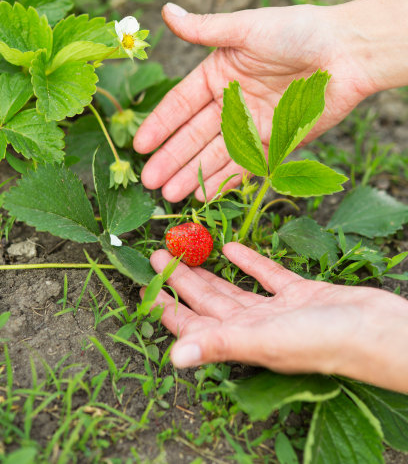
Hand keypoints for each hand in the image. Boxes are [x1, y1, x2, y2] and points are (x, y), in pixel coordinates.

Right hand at [134, 0, 381, 201]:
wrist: (347, 51)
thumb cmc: (297, 31)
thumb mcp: (245, 28)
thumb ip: (204, 29)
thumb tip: (166, 10)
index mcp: (219, 73)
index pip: (181, 104)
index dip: (160, 125)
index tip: (140, 146)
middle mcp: (232, 101)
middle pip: (195, 135)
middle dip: (172, 158)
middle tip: (150, 181)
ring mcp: (253, 124)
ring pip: (216, 154)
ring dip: (194, 174)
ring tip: (171, 195)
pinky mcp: (277, 141)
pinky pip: (247, 164)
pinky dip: (226, 179)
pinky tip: (204, 193)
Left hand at [144, 243, 407, 392]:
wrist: (377, 330)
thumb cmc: (324, 340)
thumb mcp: (266, 341)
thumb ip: (220, 344)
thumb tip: (173, 359)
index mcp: (242, 340)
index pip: (194, 325)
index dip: (168, 308)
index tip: (145, 287)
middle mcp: (255, 327)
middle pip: (209, 302)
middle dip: (182, 281)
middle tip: (158, 255)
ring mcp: (278, 310)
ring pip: (233, 288)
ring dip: (209, 270)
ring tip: (187, 250)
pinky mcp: (300, 294)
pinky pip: (266, 275)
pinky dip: (248, 261)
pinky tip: (232, 246)